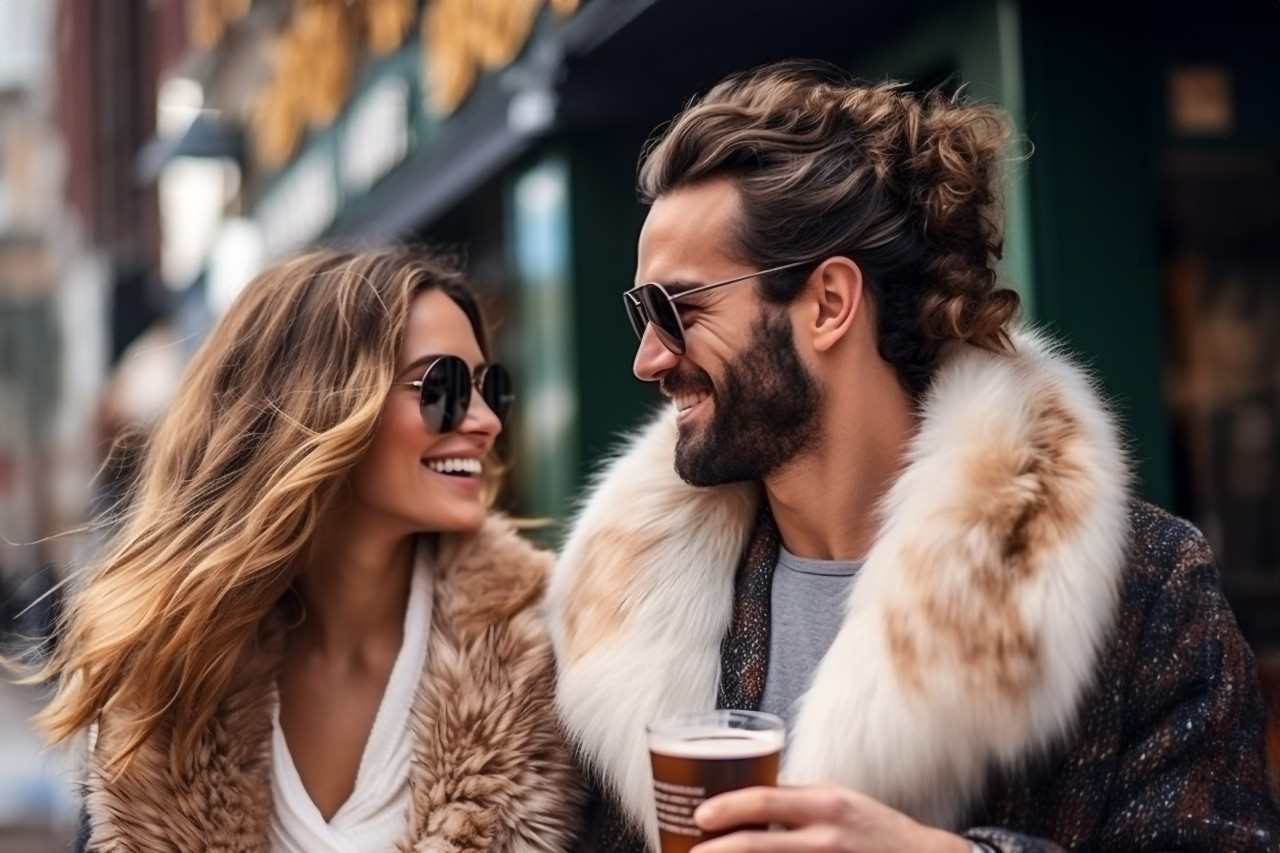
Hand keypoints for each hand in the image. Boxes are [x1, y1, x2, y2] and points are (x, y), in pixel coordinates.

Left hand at [689, 784, 970, 852]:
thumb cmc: (873, 828)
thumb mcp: (836, 801)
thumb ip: (796, 799)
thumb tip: (749, 792)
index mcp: (824, 801)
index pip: (764, 797)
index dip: (727, 807)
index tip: (700, 815)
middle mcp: (826, 833)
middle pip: (758, 841)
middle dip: (717, 849)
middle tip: (691, 852)